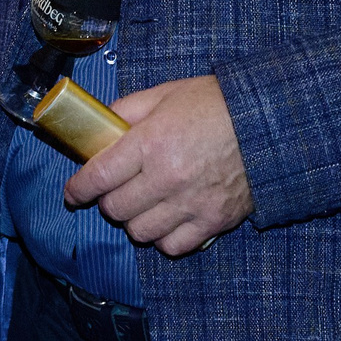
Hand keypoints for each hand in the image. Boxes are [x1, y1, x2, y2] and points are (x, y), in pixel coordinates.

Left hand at [62, 74, 251, 255]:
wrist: (268, 122)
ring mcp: (191, 203)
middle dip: (108, 201)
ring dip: (134, 221)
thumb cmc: (215, 104)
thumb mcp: (164, 94)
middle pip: (116, 209)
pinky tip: (167, 220)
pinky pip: (173, 246)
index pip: (99, 177)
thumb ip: (127, 111)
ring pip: (140, 232)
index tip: (73, 194)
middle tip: (116, 191)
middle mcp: (167, 177)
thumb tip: (98, 126)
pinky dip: (164, 238)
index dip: (78, 189)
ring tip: (143, 205)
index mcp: (150, 142)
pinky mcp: (213, 221)